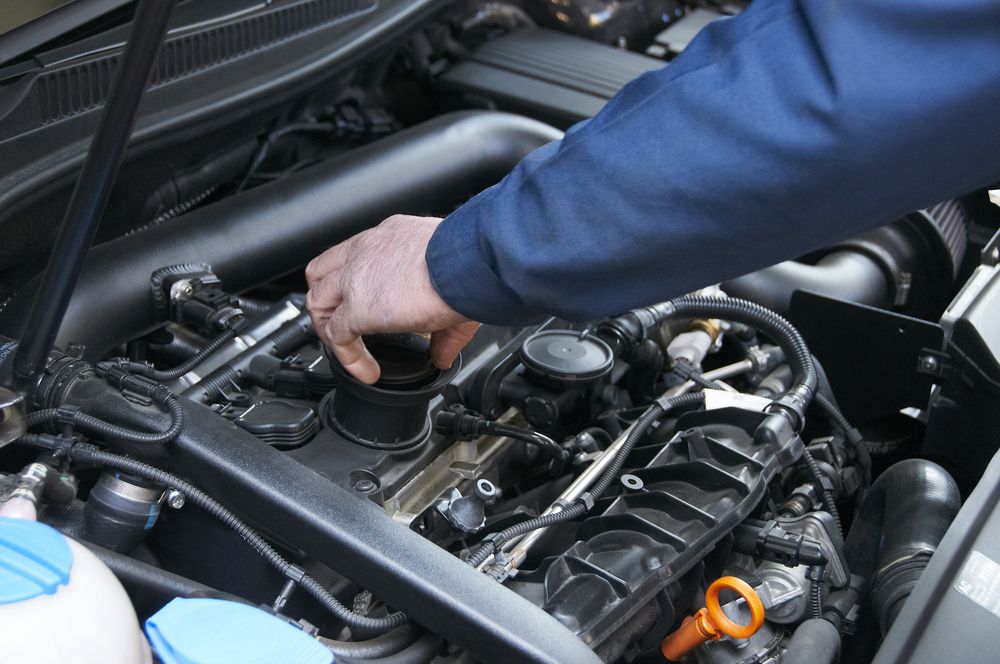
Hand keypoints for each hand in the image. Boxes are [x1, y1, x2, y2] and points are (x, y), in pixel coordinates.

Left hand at [305, 215, 479, 383]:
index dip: (349, 280)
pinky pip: (336, 336)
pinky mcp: (357, 306)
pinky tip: (366, 371)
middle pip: (322, 273)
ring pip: (318, 300)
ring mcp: (356, 277)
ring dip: (327, 329)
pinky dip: (347, 358)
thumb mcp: (451, 288)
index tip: (361, 303)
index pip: (353, 254)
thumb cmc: (469, 263)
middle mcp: (366, 251)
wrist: (470, 262)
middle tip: (340, 324)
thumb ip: (442, 328)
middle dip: (327, 301)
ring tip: (346, 350)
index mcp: (389, 238)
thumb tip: (443, 354)